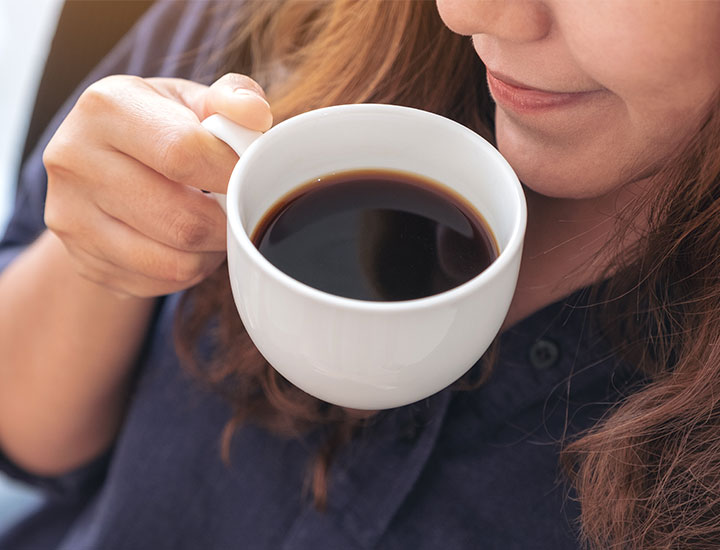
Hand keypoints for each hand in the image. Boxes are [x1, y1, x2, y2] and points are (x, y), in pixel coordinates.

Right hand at [43, 73, 271, 297]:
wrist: (96, 167)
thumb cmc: (158, 129)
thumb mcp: (190, 101)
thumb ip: (230, 99)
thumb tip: (255, 114)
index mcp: (106, 107)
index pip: (184, 152)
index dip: (232, 172)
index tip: (253, 176)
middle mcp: (75, 159)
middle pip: (183, 219)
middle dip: (228, 222)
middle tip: (241, 209)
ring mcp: (71, 216)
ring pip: (176, 261)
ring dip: (212, 251)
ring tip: (216, 224)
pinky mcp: (83, 260)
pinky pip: (162, 282)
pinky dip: (190, 269)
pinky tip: (188, 244)